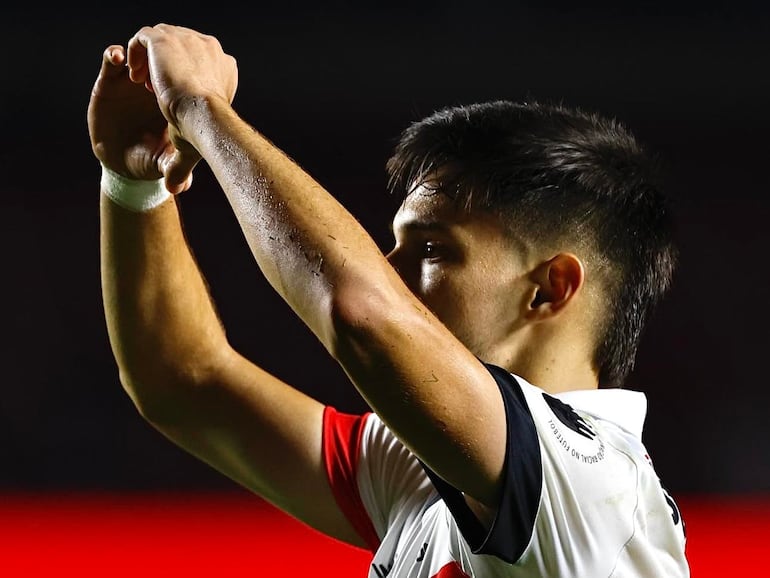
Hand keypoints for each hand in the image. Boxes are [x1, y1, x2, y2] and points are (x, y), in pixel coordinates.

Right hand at [87, 44, 194, 192]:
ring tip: (136, 69)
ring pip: (140, 52)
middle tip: (159, 72)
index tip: (181, 74)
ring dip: (140, 50)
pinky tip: (119, 58)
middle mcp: (157, 85)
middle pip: (164, 55)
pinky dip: (115, 54)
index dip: (184, 66)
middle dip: (163, 55)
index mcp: (177, 98)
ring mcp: (134, 82)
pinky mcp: (110, 82)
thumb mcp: (166, 161)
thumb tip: (186, 185)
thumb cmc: (152, 158)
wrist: (126, 163)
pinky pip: (112, 60)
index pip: (185, 71)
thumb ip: (175, 165)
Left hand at [125, 24, 237, 175]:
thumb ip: (183, 156)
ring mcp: (185, 40)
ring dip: (150, 60)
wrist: (200, 119)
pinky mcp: (163, 38)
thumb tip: (177, 190)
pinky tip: (134, 77)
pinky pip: (143, 38)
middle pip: (181, 48)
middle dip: (166, 67)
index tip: (173, 100)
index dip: (185, 79)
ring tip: (142, 84)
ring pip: (162, 40)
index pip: (200, 63)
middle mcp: (208, 49)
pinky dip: (135, 53)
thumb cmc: (205, 134)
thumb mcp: (195, 142)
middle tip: (154, 92)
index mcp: (222, 68)